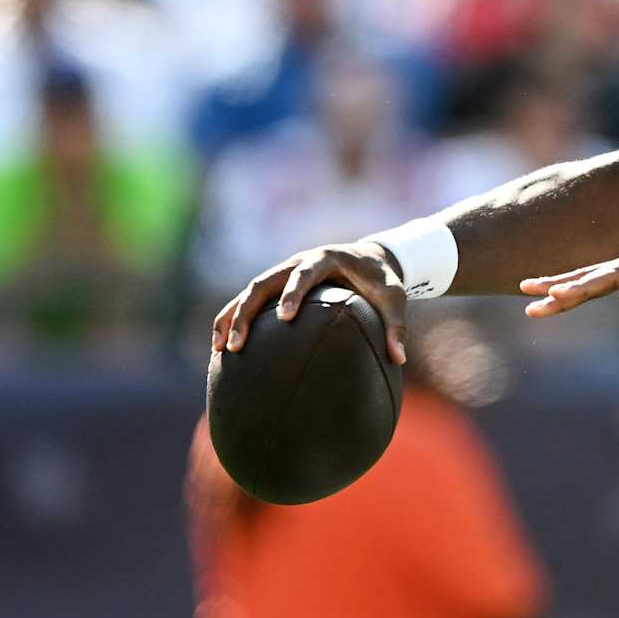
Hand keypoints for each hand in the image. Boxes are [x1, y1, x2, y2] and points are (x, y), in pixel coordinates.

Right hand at [211, 242, 410, 363]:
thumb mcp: (394, 298)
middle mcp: (298, 261)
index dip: (293, 293)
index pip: (304, 272)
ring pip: (248, 292)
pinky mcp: (275, 287)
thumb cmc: (381, 279)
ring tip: (220, 350)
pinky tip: (221, 350)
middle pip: (264, 282)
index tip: (285, 317)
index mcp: (326, 258)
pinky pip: (247, 301)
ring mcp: (282, 273)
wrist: (368, 259)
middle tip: (238, 344)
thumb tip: (398, 360)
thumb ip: (396, 326)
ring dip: (231, 318)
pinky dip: (232, 320)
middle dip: (247, 312)